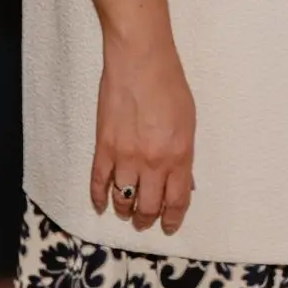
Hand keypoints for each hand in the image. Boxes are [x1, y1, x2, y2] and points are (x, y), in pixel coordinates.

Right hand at [90, 37, 195, 234]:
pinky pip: (98, 182)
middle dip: (147, 220)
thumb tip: (183, 181)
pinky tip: (101, 205)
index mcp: (179, 155)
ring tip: (127, 213)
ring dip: (125, 211)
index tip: (169, 226)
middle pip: (148, 207)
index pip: (176, 200)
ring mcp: (125, 156)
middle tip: (145, 222)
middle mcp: (152, 162)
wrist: (140, 61)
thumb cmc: (169, 84)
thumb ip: (185, 155)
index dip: (172, 218)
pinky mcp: (103, 147)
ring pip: (123, 200)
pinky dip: (99, 198)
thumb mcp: (188, 122)